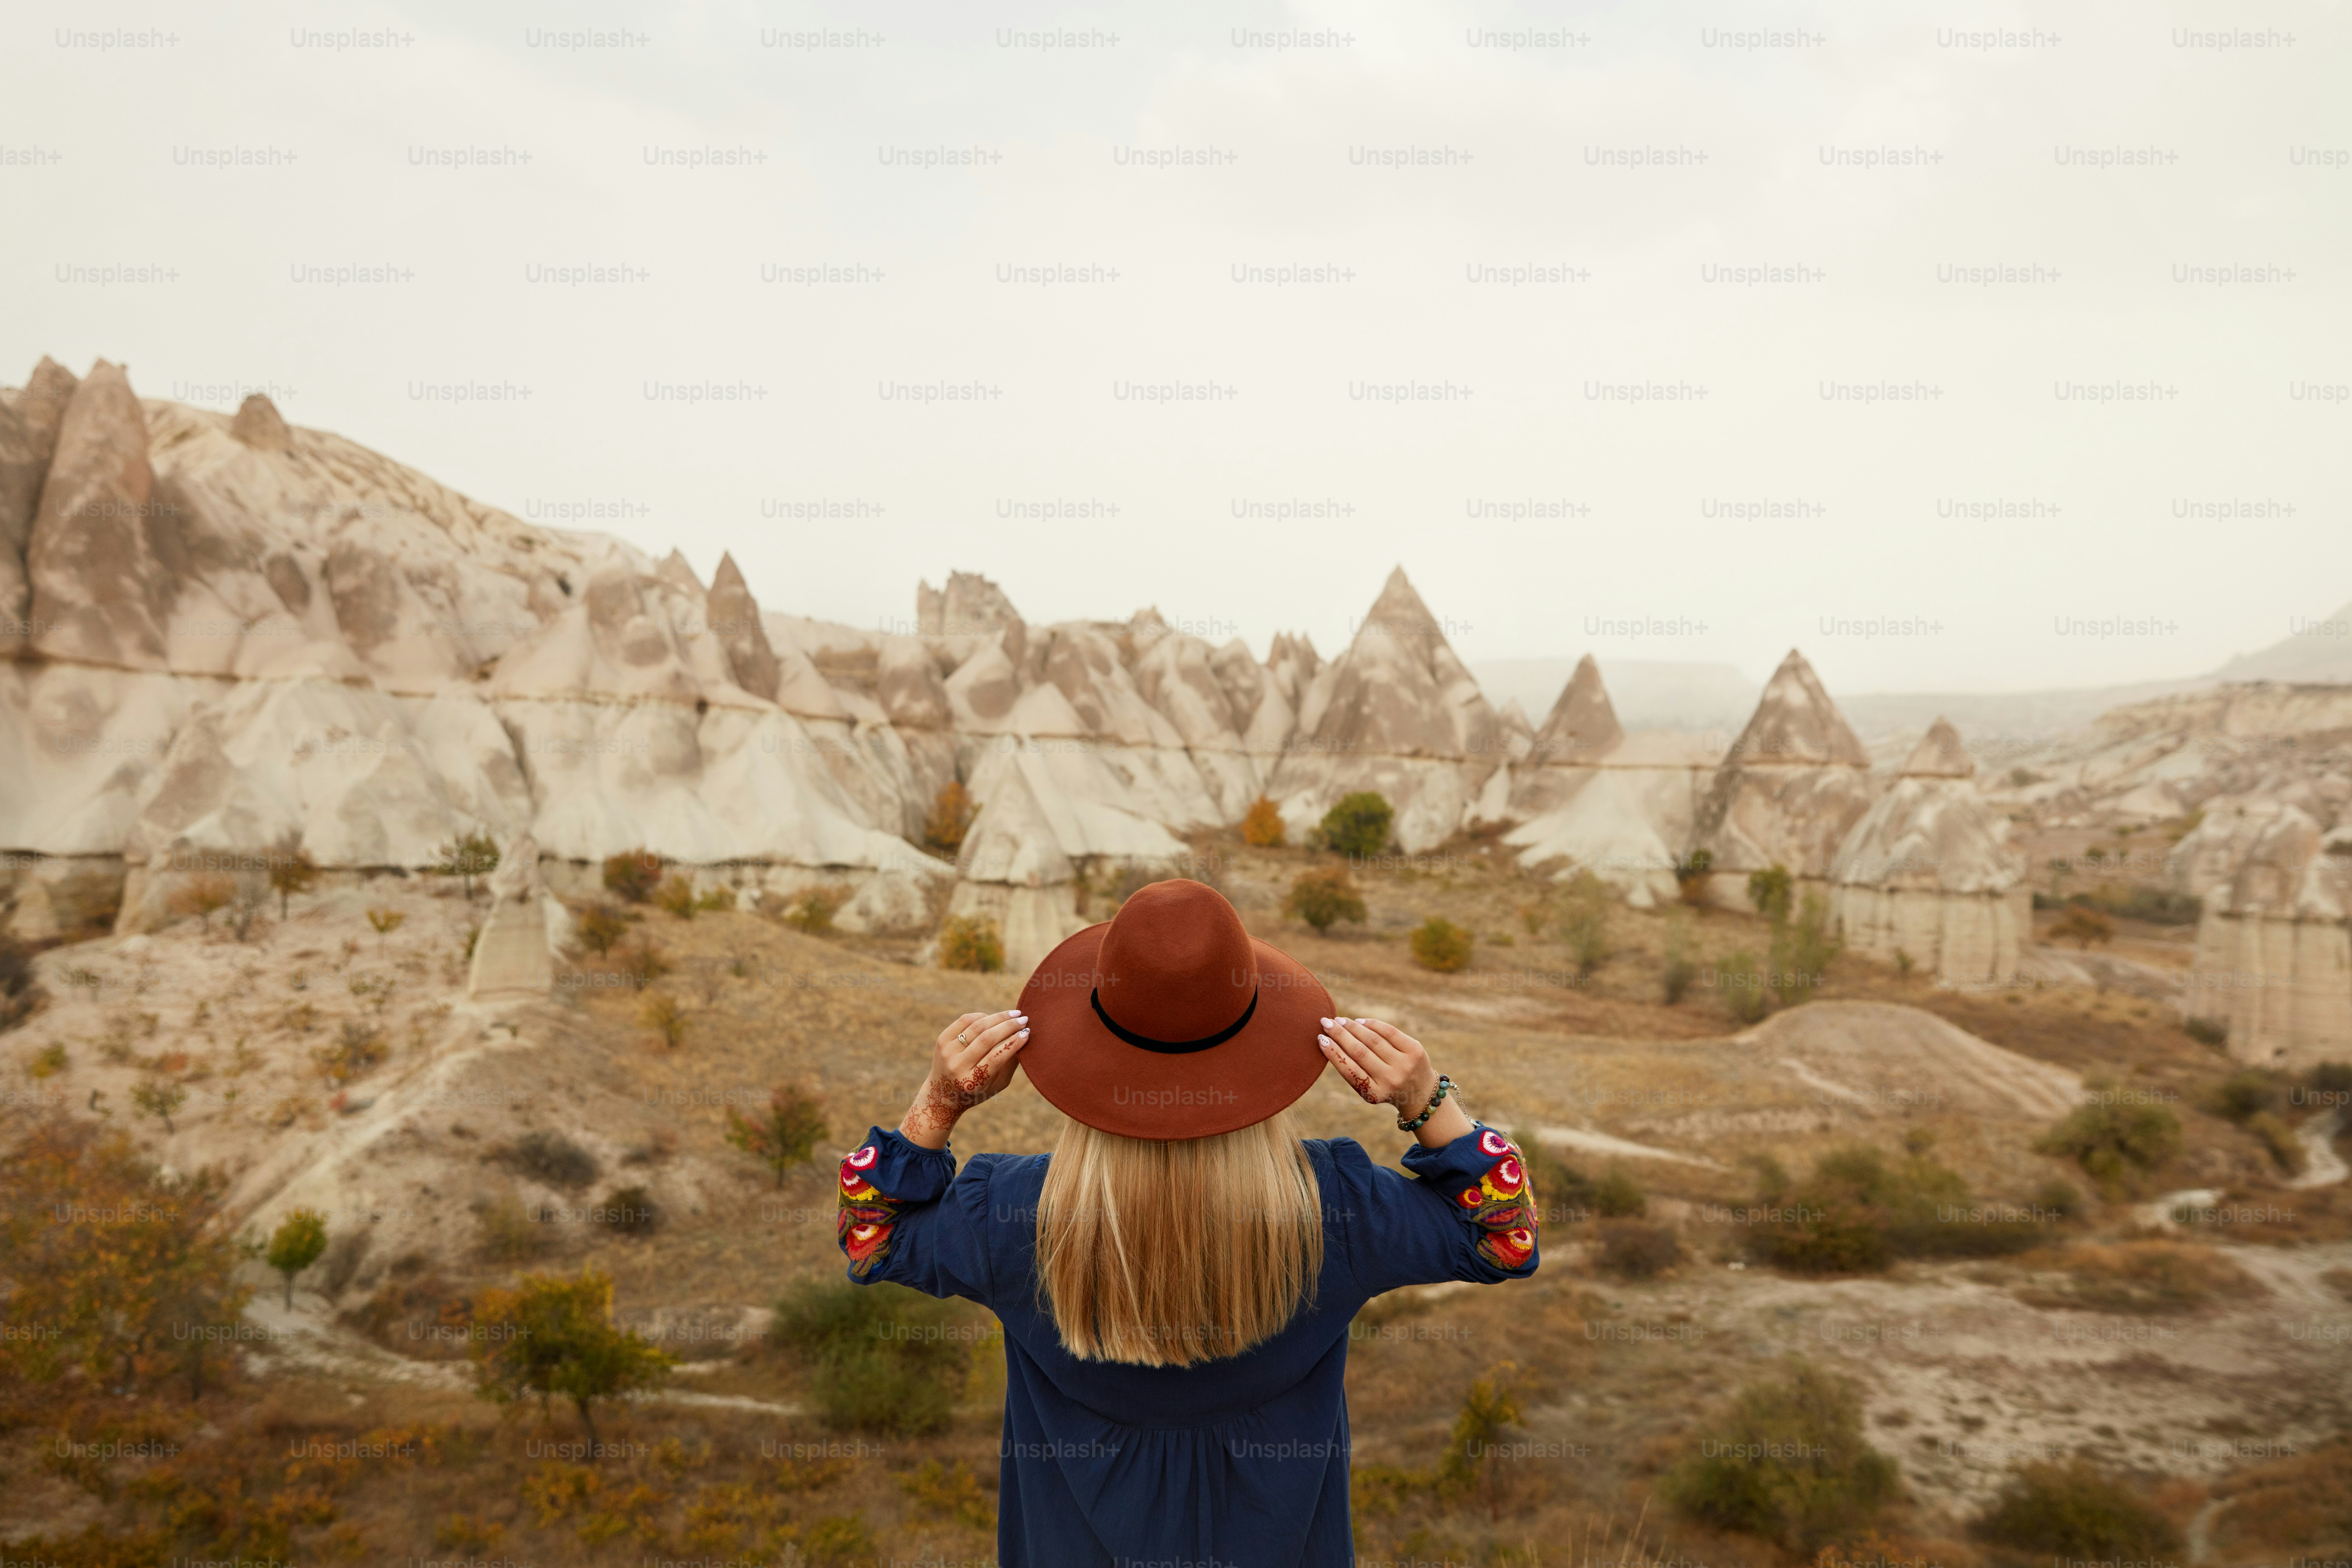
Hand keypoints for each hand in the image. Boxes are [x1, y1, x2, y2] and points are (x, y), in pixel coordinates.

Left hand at [901, 1009, 1028, 1147]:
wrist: (942, 1093)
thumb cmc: (977, 1090)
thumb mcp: (997, 1085)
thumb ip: (1010, 1064)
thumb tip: (1024, 1036)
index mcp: (972, 1081)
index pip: (996, 1057)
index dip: (1014, 1042)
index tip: (1027, 1032)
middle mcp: (957, 1066)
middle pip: (987, 1039)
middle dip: (1009, 1026)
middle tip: (1024, 1019)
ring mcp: (947, 1052)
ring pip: (976, 1026)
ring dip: (998, 1017)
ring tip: (1014, 1014)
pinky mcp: (942, 1040)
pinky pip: (964, 1020)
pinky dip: (981, 1016)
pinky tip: (993, 1018)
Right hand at [1317, 1017, 1435, 1112]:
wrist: (1421, 1093)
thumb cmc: (1385, 1087)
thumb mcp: (1369, 1087)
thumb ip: (1353, 1069)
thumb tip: (1330, 1040)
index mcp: (1374, 1093)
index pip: (1349, 1069)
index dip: (1333, 1052)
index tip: (1320, 1038)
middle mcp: (1390, 1080)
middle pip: (1359, 1051)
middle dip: (1339, 1034)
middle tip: (1326, 1022)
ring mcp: (1404, 1065)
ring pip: (1373, 1039)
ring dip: (1353, 1027)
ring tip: (1340, 1020)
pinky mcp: (1415, 1050)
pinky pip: (1389, 1032)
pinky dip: (1372, 1024)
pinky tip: (1360, 1021)